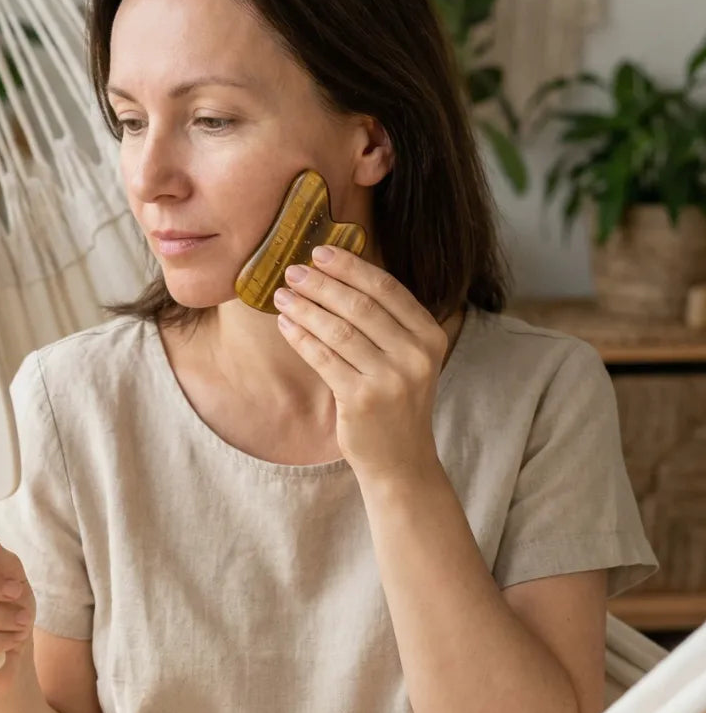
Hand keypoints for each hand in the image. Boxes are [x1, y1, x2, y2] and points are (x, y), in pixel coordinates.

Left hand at [272, 244, 451, 484]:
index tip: (322, 251)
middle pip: (361, 306)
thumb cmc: (396, 403)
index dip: (352, 267)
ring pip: (339, 330)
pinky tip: (285, 324)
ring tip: (282, 295)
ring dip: (306, 308)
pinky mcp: (362, 400)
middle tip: (293, 271)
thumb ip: (386, 323)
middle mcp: (415, 355)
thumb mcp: (407, 359)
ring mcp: (390, 379)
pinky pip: (323, 359)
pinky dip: (301, 338)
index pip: (388, 289)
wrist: (401, 460)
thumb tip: (339, 276)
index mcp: (430, 336)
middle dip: (322, 284)